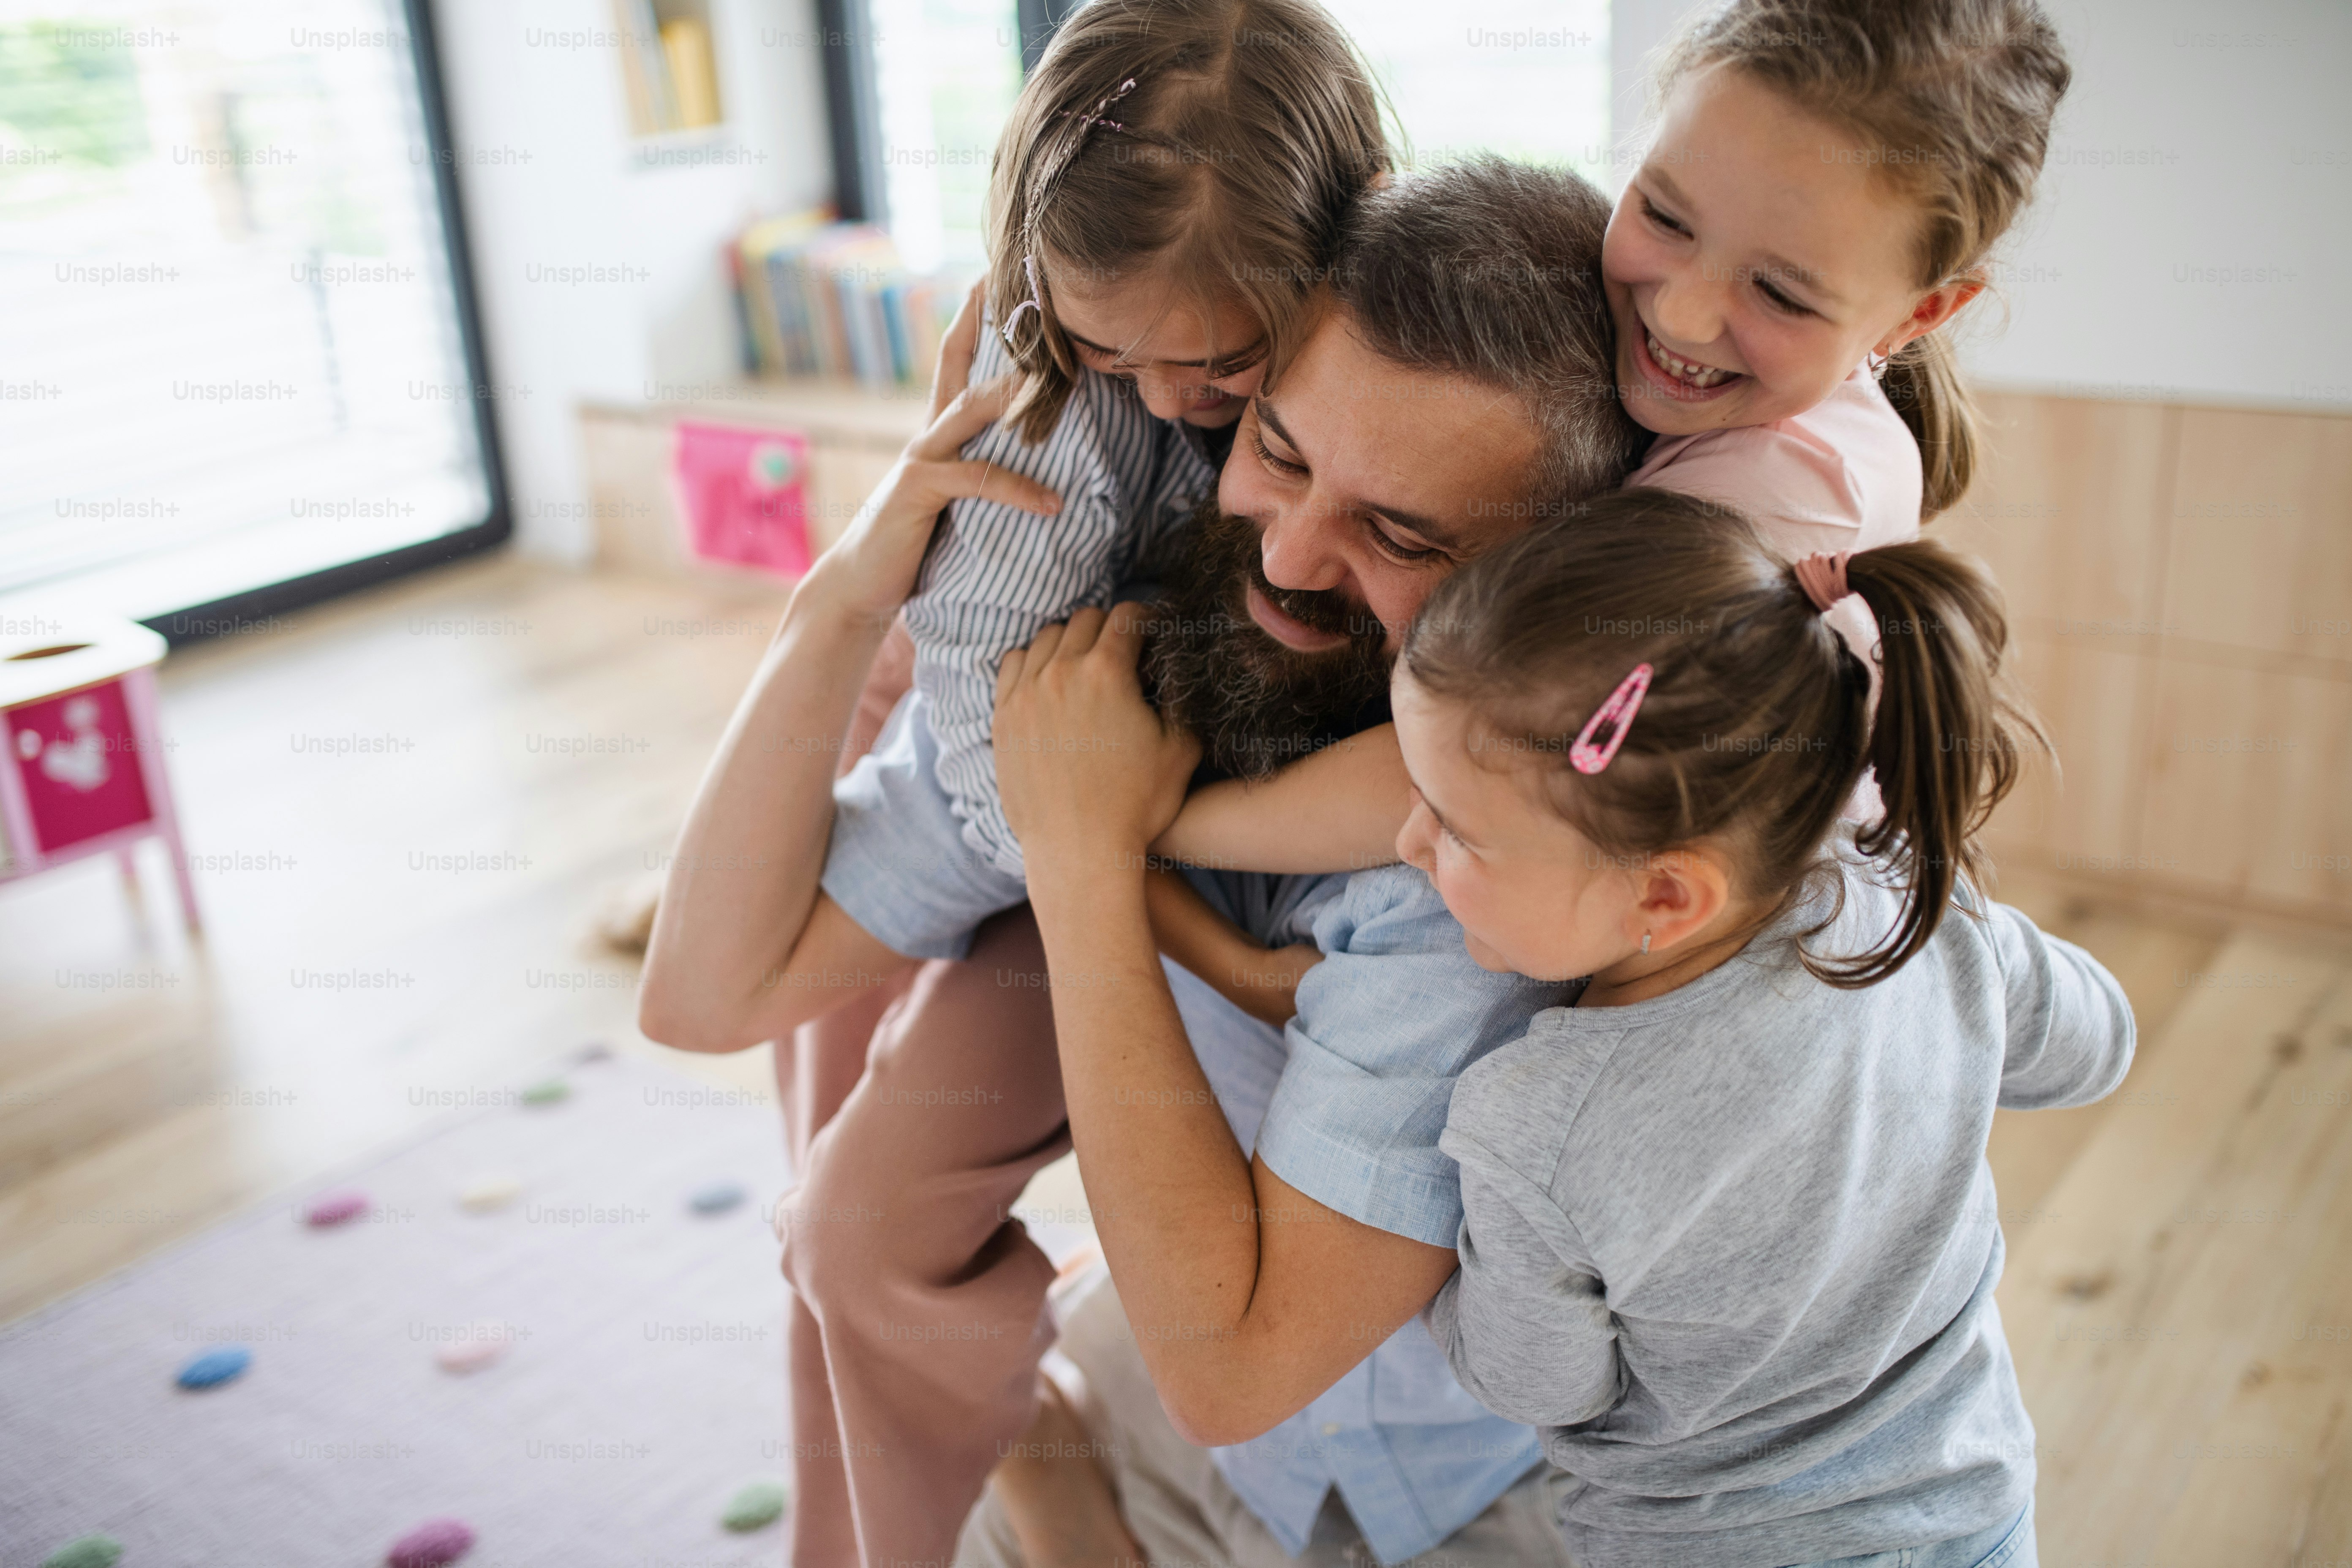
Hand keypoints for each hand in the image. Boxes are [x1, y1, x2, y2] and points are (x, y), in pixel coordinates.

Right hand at [809, 284, 1059, 626]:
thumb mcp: (955, 503)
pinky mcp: (919, 492)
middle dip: (989, 329)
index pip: (953, 362)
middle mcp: (926, 436)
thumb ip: (982, 474)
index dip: (972, 320)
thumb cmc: (914, 546)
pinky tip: (1053, 503)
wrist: (861, 587)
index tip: (993, 280)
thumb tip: (1040, 467)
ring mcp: (920, 459)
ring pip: (971, 411)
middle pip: (958, 367)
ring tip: (1061, 384)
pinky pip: (977, 480)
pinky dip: (1019, 489)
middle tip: (1025, 293)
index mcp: (936, 434)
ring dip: (1016, 396)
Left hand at [995, 603, 1200, 872]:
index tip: (1153, 636)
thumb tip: (1179, 670)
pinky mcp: (1003, 717)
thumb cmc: (1136, 806)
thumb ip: (1183, 699)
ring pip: (1046, 637)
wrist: (1079, 852)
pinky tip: (1048, 684)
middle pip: (1086, 620)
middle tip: (1124, 655)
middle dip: (1110, 630)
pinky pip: (1013, 665)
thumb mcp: (1182, 749)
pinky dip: (1033, 663)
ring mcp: (1025, 693)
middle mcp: (1060, 672)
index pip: (1128, 615)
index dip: (1148, 620)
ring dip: (1069, 642)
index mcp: (1107, 672)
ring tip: (1085, 668)